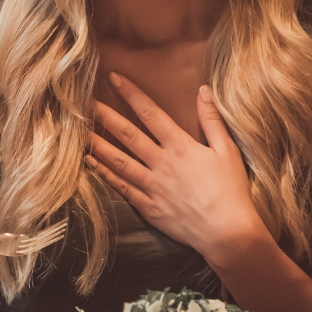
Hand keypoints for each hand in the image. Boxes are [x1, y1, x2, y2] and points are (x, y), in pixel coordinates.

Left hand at [86, 77, 266, 261]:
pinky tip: (92, 163)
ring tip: (79, 131)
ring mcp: (152, 187)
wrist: (227, 233)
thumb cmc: (231, 191)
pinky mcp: (149, 207)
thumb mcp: (228, 150)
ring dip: (98, 144)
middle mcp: (162, 164)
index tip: (115, 78)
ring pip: (119, 161)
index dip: (132, 94)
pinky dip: (105, 174)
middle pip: (128, 135)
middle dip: (105, 116)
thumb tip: (204, 90)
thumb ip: (212, 119)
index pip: (151, 114)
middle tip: (84, 102)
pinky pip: (122, 188)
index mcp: (181, 147)